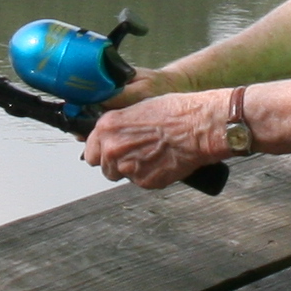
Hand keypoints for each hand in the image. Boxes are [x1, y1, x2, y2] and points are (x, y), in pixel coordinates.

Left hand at [82, 89, 235, 187]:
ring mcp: (128, 167)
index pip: (90, 150)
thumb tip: (114, 135)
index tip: (110, 151)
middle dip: (117, 162)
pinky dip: (150, 176)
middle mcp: (112, 148)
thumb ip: (120, 126)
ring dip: (132, 170)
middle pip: (104, 167)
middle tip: (136, 154)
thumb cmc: (176, 112)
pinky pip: (142, 182)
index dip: (102, 151)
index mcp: (107, 127)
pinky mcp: (144, 182)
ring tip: (152, 156)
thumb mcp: (138, 108)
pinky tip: (163, 161)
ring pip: (121, 176)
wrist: (199, 126)